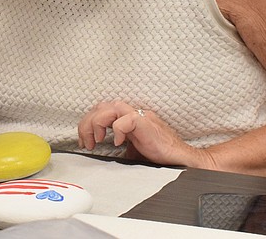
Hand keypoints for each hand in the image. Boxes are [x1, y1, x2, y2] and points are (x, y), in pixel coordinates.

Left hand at [77, 101, 197, 166]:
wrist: (181, 160)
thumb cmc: (160, 155)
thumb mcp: (131, 151)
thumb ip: (117, 146)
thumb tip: (99, 154)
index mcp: (127, 118)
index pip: (101, 110)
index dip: (88, 123)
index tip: (84, 141)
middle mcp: (133, 114)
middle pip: (102, 106)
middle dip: (88, 123)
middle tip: (87, 142)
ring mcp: (141, 117)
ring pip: (112, 107)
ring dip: (98, 123)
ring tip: (98, 140)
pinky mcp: (147, 124)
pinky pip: (127, 119)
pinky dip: (118, 130)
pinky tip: (119, 143)